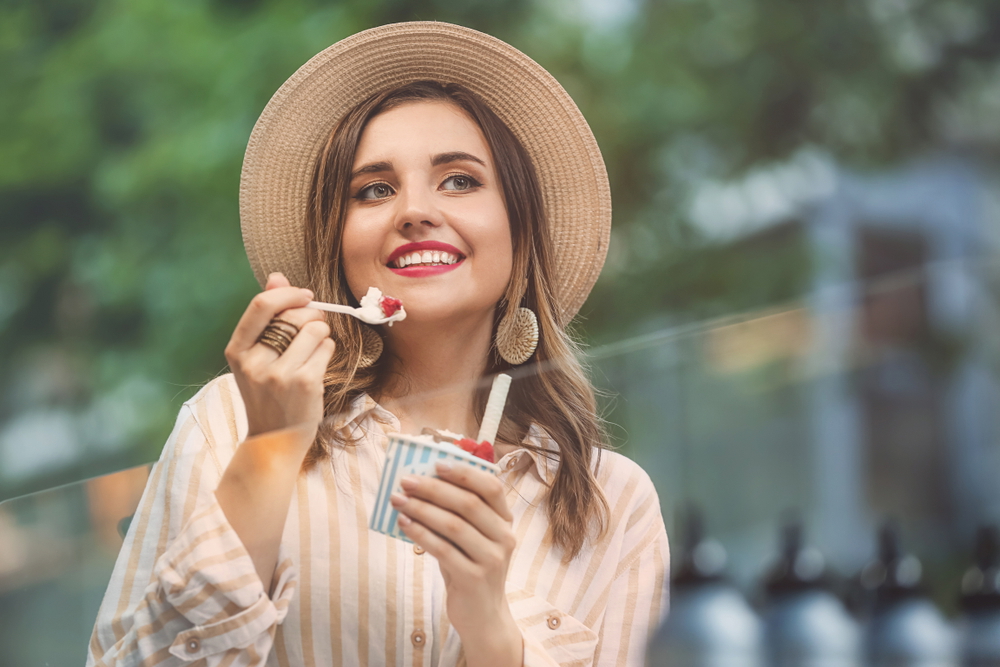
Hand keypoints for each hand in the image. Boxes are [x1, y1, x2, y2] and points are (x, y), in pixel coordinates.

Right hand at [224, 272, 336, 446]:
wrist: (274, 440)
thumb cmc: (268, 393)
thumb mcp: (256, 356)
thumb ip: (266, 316)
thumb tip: (277, 277)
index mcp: (237, 350)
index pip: (261, 306)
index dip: (288, 293)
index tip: (304, 295)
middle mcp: (254, 362)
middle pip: (294, 315)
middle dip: (312, 314)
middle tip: (315, 325)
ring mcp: (279, 374)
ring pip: (315, 329)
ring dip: (322, 334)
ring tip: (314, 349)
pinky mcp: (305, 383)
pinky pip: (327, 347)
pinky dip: (328, 350)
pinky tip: (319, 363)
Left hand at [391, 462, 522, 666]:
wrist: (483, 616)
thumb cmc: (471, 569)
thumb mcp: (473, 539)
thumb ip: (459, 515)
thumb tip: (422, 485)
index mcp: (505, 522)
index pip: (492, 487)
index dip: (465, 472)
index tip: (437, 463)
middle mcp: (504, 538)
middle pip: (469, 503)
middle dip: (434, 488)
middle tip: (406, 480)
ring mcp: (491, 559)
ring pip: (454, 525)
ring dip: (422, 509)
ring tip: (398, 500)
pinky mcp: (474, 578)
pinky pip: (443, 550)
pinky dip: (420, 533)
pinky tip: (404, 524)